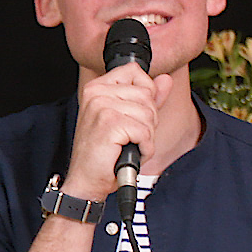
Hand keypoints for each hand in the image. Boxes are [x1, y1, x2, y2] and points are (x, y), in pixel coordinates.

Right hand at [65, 64, 174, 200]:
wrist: (86, 179)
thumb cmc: (103, 152)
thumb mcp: (128, 119)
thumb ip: (147, 98)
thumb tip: (165, 80)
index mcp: (97, 87)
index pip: (135, 72)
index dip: (145, 94)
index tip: (132, 114)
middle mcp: (97, 93)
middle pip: (147, 95)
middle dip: (147, 120)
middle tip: (127, 136)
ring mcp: (101, 106)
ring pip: (148, 114)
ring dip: (145, 136)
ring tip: (126, 144)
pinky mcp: (109, 124)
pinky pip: (145, 131)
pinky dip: (144, 147)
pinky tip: (129, 152)